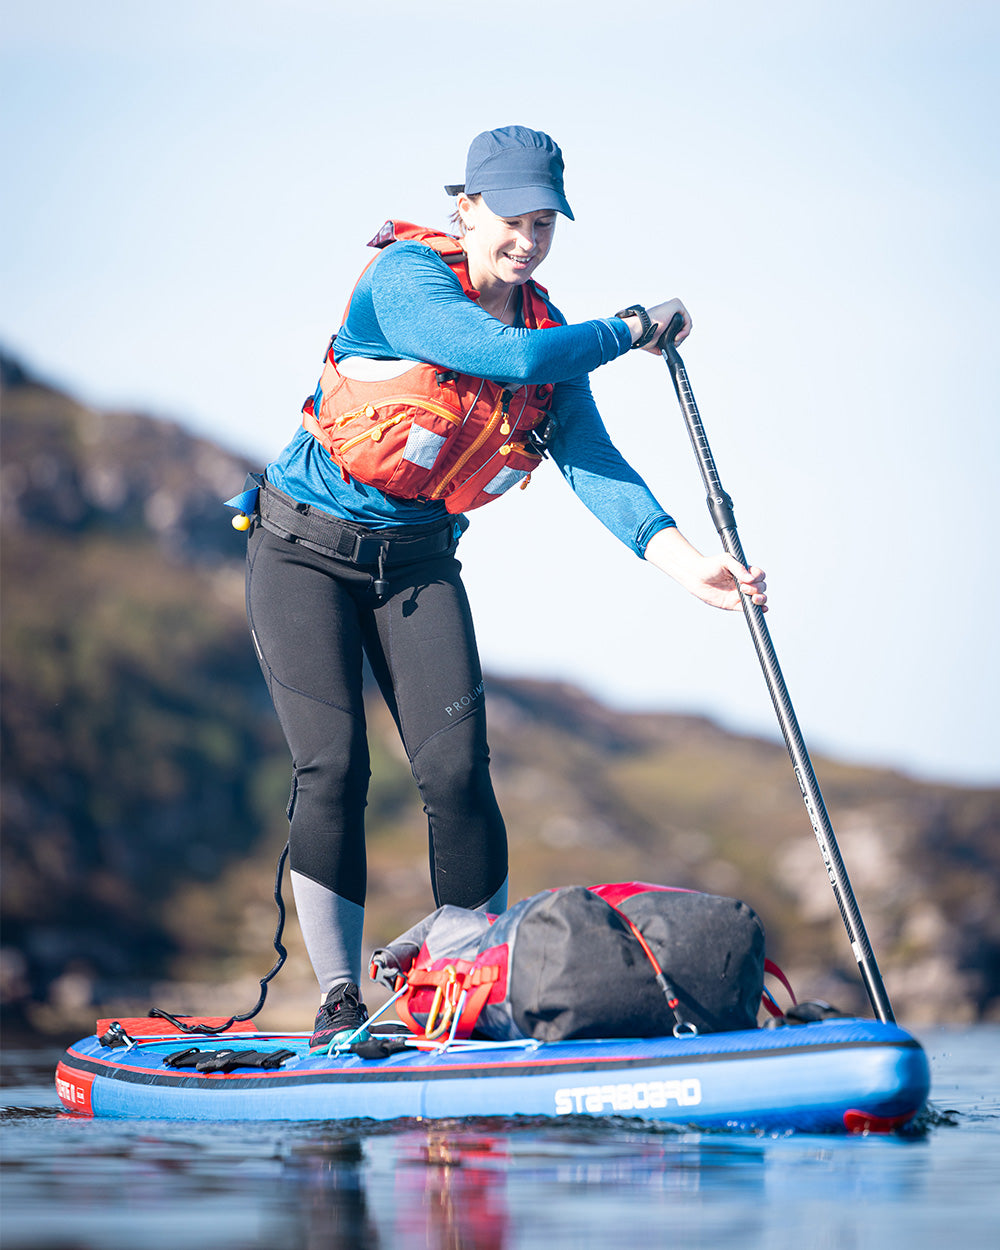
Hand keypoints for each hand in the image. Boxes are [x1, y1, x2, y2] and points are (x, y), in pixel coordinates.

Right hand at [644, 299, 690, 354]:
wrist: (640, 329)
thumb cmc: (643, 335)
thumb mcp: (653, 343)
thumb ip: (660, 344)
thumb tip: (664, 350)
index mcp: (662, 317)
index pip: (675, 327)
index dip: (676, 337)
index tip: (672, 343)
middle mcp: (667, 310)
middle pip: (682, 325)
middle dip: (680, 337)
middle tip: (675, 343)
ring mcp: (672, 306)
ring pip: (685, 323)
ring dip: (683, 335)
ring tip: (675, 341)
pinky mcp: (676, 304)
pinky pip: (687, 319)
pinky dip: (686, 330)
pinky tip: (678, 336)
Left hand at [644, 527, 767, 611]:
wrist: (695, 576)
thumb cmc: (710, 565)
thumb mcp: (725, 561)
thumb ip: (738, 568)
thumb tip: (750, 578)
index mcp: (744, 572)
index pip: (759, 576)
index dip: (757, 578)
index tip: (748, 579)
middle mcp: (744, 583)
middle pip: (761, 587)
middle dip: (757, 589)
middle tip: (742, 588)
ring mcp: (740, 594)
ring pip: (758, 598)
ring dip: (761, 599)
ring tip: (754, 599)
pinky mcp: (734, 604)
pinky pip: (748, 608)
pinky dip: (757, 610)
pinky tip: (762, 609)